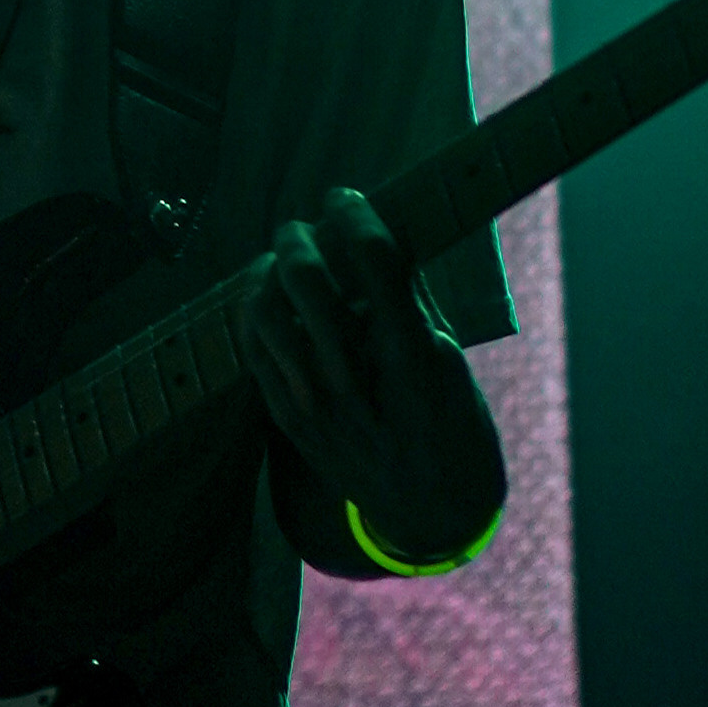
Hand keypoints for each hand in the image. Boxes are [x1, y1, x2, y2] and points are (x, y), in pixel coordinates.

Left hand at [244, 187, 503, 563]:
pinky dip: (254, 314)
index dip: (355, 215)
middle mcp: (356, 380)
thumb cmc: (454, 429)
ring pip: (267, 314)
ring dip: (268, 273)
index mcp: (412, 359)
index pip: (375, 263)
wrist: (429, 510)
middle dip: (299, 238)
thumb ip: (413, 303)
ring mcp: (316, 405)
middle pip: (308, 283)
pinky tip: (265, 297)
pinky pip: (253, 353)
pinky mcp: (291, 422)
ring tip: (279, 259)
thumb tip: (379, 241)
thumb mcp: (452, 363)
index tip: (345, 195)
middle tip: (302, 225)